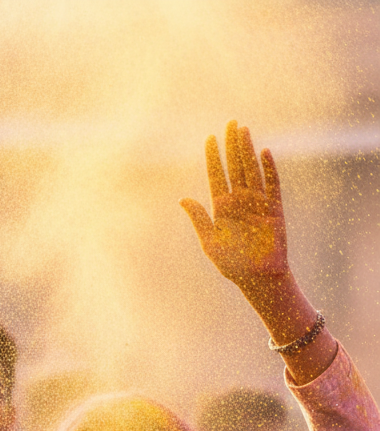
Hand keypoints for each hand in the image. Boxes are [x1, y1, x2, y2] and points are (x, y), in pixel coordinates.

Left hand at [181, 121, 287, 293]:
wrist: (258, 279)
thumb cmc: (233, 265)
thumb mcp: (210, 243)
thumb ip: (199, 219)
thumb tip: (183, 198)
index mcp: (222, 209)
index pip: (216, 176)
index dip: (213, 158)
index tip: (209, 139)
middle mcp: (240, 202)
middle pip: (235, 168)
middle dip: (232, 146)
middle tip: (230, 123)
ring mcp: (258, 204)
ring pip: (251, 171)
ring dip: (247, 151)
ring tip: (243, 131)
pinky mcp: (274, 210)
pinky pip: (272, 185)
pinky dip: (269, 170)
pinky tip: (263, 153)